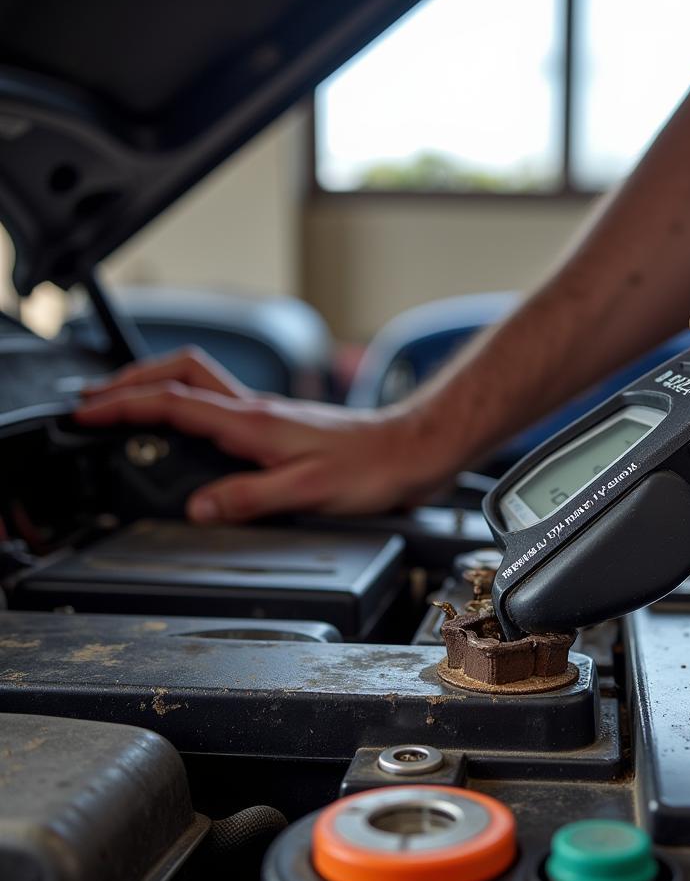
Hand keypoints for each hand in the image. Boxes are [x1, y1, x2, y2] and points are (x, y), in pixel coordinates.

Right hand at [76, 348, 452, 521]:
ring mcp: (268, 415)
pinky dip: (189, 406)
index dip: (123, 406)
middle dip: (130, 380)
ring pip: (199, 383)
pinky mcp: (280, 427)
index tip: (86, 414)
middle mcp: (256, 411)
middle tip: (95, 398)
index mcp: (253, 422)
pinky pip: (220, 405)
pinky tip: (189, 426)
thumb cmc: (372, 468)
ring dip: (157, 386)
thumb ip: (251, 497)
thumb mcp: (309, 491)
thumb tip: (198, 508)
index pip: (172, 401)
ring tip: (126, 404)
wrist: (412, 451)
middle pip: (179, 372)